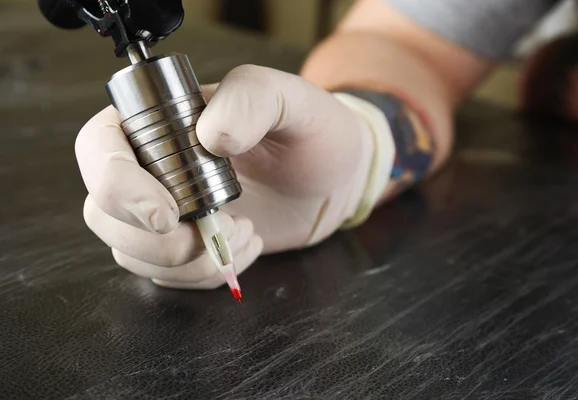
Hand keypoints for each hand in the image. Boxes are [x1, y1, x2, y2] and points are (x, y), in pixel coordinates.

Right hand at [75, 65, 380, 288]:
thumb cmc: (312, 130)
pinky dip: (204, 273)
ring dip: (186, 260)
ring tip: (244, 230)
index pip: (99, 148)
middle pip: (104, 212)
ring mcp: (166, 210)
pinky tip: (247, 243)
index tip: (168, 213)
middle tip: (219, 225)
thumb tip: (208, 138)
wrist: (335, 178)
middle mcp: (152, 167)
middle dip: (155, 238)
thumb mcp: (290, 99)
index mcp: (159, 120)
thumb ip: (250, 100)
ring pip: (130, 252)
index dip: (117, 186)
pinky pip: (167, 275)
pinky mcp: (186, 244)